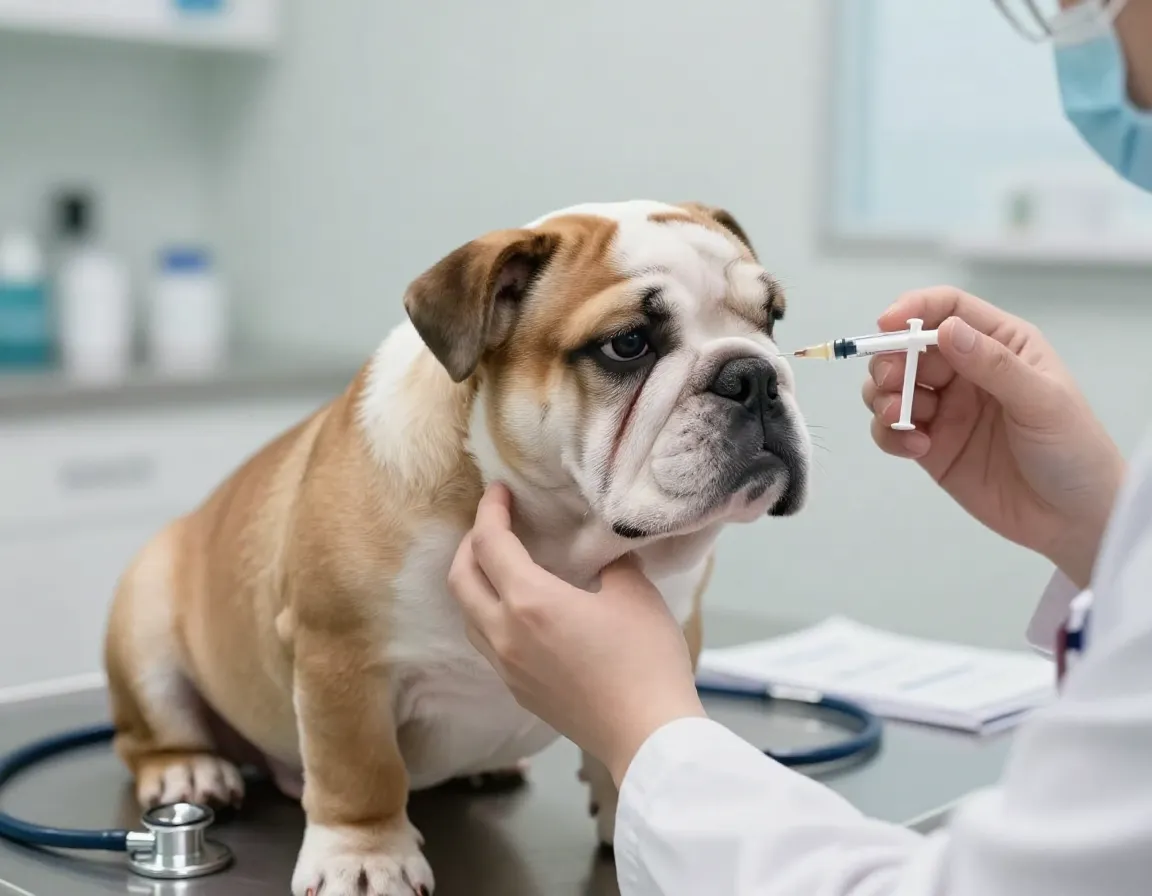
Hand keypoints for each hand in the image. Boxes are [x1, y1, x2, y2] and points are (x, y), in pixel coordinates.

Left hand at [448, 483, 705, 785]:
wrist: (646, 734)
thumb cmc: (645, 660)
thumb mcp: (634, 593)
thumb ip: (610, 563)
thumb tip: (602, 553)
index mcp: (529, 602)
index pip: (490, 544)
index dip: (489, 511)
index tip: (499, 491)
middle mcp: (504, 633)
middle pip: (460, 578)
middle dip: (470, 544)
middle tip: (494, 524)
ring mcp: (507, 666)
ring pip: (467, 613)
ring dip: (474, 582)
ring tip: (500, 564)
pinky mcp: (517, 690)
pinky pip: (486, 641)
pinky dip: (488, 612)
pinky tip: (518, 610)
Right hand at [862, 287, 1124, 588]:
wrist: (1072, 519)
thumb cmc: (1073, 451)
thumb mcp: (1042, 401)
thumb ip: (993, 364)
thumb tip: (947, 330)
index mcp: (999, 345)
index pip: (947, 309)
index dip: (913, 309)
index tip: (886, 325)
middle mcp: (965, 371)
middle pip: (907, 348)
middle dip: (891, 363)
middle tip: (895, 386)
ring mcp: (945, 409)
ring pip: (890, 388)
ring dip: (884, 399)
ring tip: (901, 420)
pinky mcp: (929, 447)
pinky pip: (890, 430)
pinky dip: (890, 435)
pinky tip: (917, 448)